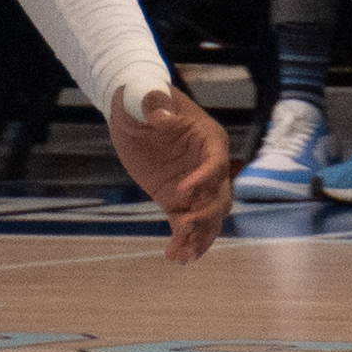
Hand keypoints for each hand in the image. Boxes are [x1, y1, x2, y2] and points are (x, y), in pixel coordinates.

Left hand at [108, 83, 229, 261]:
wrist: (132, 112)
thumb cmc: (141, 97)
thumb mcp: (141, 94)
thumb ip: (153, 101)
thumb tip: (160, 116)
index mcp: (208, 139)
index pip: (216, 163)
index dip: (203, 178)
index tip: (181, 192)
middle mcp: (208, 166)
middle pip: (220, 196)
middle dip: (205, 214)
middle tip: (183, 225)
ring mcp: (194, 186)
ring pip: (209, 218)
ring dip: (199, 238)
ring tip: (181, 256)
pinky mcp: (177, 200)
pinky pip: (187, 226)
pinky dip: (184, 242)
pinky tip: (173, 257)